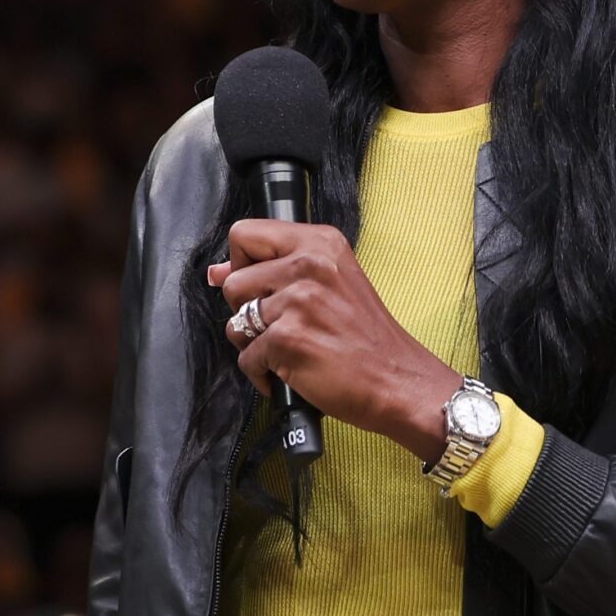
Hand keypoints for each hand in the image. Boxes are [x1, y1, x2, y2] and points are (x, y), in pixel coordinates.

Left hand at [210, 218, 461, 462]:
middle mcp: (309, 265)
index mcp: (320, 243)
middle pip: (233, 281)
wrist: (398, 381)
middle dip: (247, 311)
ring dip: (255, 344)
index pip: (245, 234)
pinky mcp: (288, 340)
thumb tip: (217, 272)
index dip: (241, 264)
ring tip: (290, 350)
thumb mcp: (332, 282)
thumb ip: (274, 268)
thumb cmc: (366, 337)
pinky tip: (292, 372)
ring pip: (235, 323)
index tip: (258, 286)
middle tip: (284, 326)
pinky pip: (246, 357)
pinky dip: (263, 373)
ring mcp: (298, 302)